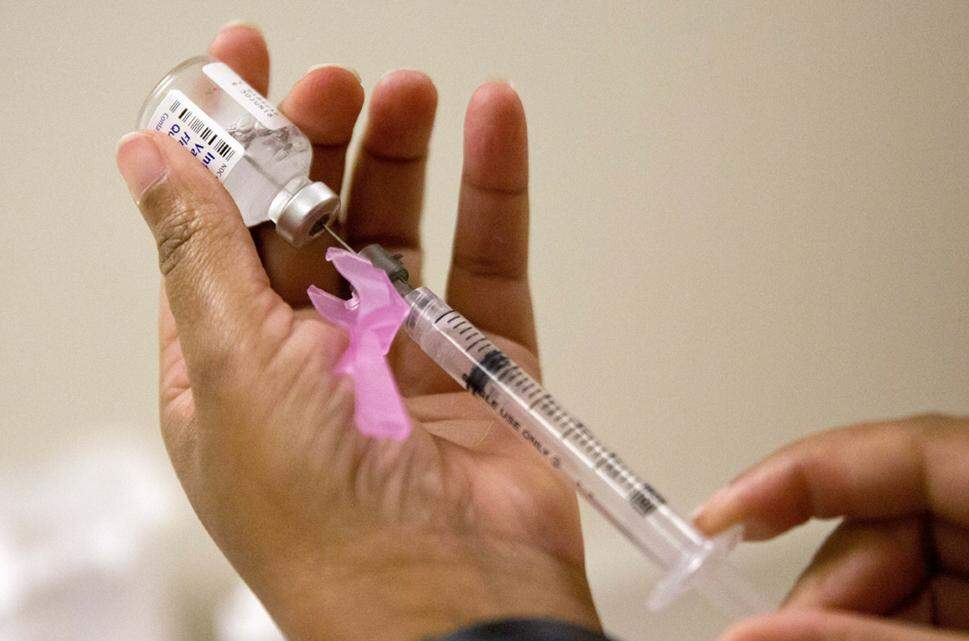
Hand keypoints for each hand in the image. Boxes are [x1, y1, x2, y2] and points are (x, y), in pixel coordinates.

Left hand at [116, 23, 597, 640]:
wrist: (450, 599)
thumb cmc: (324, 521)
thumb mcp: (235, 367)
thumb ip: (199, 252)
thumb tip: (145, 159)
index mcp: (231, 366)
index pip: (218, 230)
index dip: (226, 146)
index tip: (244, 64)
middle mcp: (313, 359)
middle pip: (313, 223)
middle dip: (321, 146)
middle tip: (338, 86)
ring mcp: (401, 359)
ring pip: (402, 234)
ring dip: (404, 158)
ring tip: (411, 93)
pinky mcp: (482, 364)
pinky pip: (488, 262)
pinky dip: (494, 192)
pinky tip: (494, 125)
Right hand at [695, 415, 968, 640]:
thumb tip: (761, 633)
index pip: (915, 450)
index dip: (805, 473)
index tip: (729, 512)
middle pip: (906, 515)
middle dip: (836, 583)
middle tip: (781, 638)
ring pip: (915, 571)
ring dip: (858, 619)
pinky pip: (942, 614)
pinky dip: (894, 637)